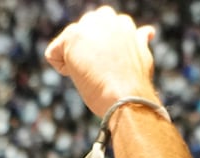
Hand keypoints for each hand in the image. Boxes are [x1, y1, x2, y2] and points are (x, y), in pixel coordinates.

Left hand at [43, 6, 158, 115]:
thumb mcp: (142, 56)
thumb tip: (146, 31)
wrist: (127, 97)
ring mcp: (88, 27)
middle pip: (83, 29)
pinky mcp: (72, 37)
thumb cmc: (135, 85)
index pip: (101, 27)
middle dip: (85, 48)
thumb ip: (138, 41)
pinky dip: (61, 68)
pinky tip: (79, 76)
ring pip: (68, 40)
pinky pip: (53, 53)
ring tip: (92, 74)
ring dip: (74, 58)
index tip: (110, 66)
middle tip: (99, 71)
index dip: (102, 50)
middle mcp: (106, 18)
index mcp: (123, 23)